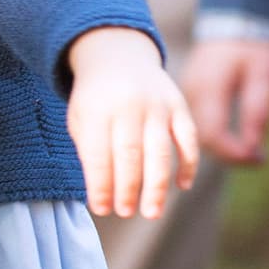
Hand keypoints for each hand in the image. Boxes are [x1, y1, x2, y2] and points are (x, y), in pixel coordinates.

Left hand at [66, 27, 198, 218]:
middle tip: (125, 212)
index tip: (102, 209)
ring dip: (157, 185)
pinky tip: (183, 186)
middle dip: (128, 189)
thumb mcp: (80, 119)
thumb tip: (102, 195)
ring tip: (151, 212)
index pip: (98, 155)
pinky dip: (188, 163)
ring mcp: (157, 105)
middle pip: (130, 155)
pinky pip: (188, 138)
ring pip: (160, 151)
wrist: (118, 56)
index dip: (100, 186)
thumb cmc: (95, 99)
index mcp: (97, 110)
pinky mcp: (179, 105)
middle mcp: (129, 106)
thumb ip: (89, 152)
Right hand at [183, 37, 268, 164]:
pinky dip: (214, 138)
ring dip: (221, 149)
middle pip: (200, 140)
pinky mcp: (188, 96)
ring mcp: (186, 96)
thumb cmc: (252, 45)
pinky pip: (195, 125)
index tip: (258, 159)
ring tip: (248, 152)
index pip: (213, 135)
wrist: (233, 18)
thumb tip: (252, 148)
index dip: (234, 154)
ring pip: (195, 136)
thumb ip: (258, 110)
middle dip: (229, 155)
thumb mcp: (263, 73)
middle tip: (258, 159)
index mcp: (208, 89)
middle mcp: (191, 95)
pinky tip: (233, 139)